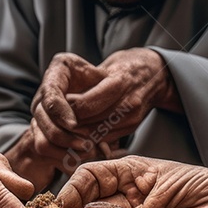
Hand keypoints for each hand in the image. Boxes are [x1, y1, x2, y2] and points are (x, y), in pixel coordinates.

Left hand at [64, 48, 181, 139]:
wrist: (154, 73)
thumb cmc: (122, 67)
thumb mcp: (102, 68)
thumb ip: (82, 86)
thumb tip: (54, 104)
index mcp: (118, 81)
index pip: (83, 106)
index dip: (64, 111)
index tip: (53, 109)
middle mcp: (128, 102)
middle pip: (87, 124)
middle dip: (66, 126)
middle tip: (52, 123)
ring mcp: (132, 118)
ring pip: (94, 136)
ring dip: (75, 136)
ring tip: (61, 129)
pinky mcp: (132, 127)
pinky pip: (104, 140)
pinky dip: (88, 140)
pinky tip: (77, 135)